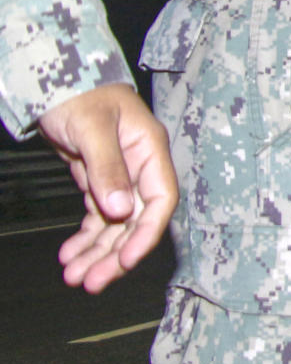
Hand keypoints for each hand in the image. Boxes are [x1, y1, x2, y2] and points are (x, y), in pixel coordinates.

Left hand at [37, 84, 177, 292]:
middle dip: (115, 254)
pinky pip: (98, 218)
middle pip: (136, 221)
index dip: (146, 233)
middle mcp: (140, 168)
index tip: (125, 260)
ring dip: (97, 253)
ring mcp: (121, 177)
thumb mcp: (92, 128)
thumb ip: (107, 168)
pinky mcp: (100, 182)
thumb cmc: (79, 96)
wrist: (57, 82)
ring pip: (116, 225)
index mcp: (150, 150)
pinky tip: (70, 254)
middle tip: (91, 282)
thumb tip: (121, 210)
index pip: (160, 200)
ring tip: (74, 276)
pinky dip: (86, 239)